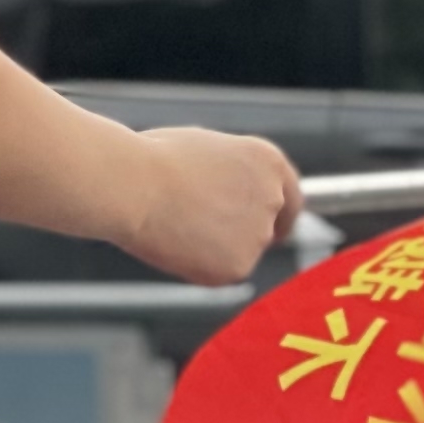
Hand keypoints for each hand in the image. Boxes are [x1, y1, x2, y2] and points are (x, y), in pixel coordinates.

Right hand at [116, 125, 301, 286]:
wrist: (132, 186)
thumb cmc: (154, 160)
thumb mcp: (207, 151)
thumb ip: (234, 174)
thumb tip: (231, 194)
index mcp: (268, 162)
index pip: (291, 198)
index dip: (278, 215)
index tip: (270, 228)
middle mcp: (272, 198)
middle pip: (267, 227)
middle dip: (241, 232)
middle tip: (204, 230)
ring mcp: (258, 235)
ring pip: (240, 251)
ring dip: (216, 247)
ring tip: (176, 223)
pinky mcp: (238, 266)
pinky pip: (221, 272)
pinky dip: (200, 265)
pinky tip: (175, 242)